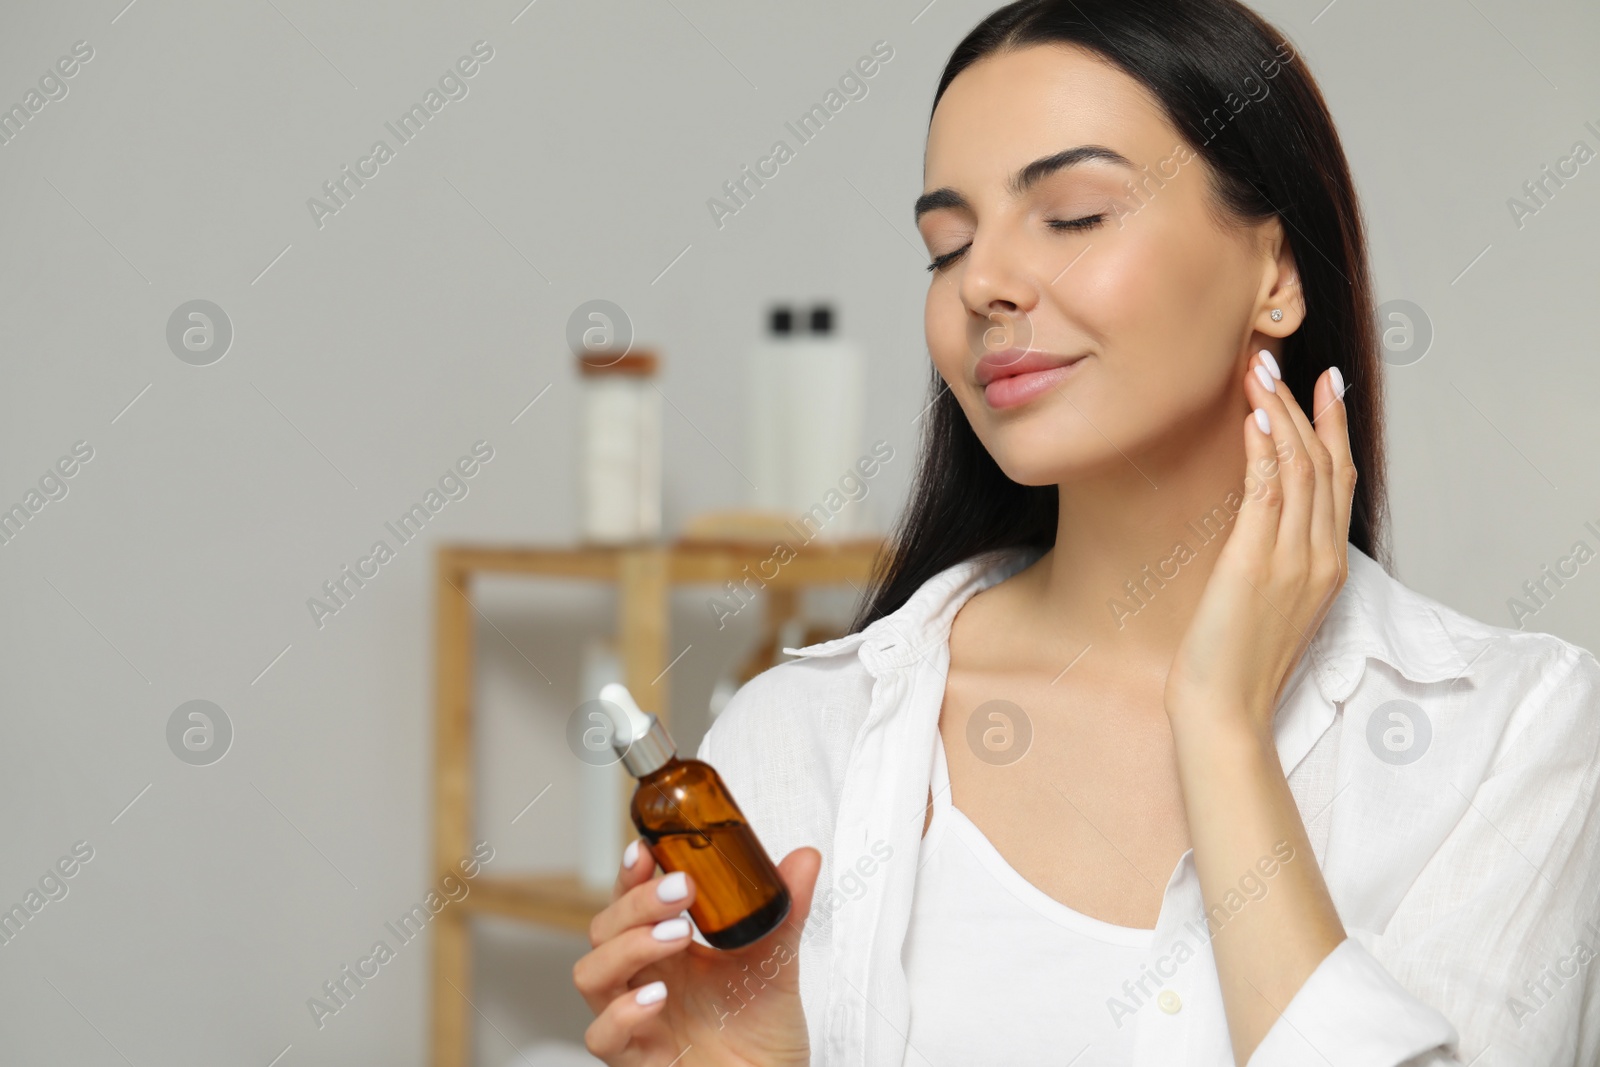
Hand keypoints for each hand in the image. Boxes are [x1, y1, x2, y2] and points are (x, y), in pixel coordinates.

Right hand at [574, 838, 821, 1066]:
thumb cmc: (763, 1030)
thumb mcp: (777, 960)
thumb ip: (785, 909)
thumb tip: (806, 858)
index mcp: (668, 950)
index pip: (631, 901)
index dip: (631, 874)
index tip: (648, 849)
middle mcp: (644, 979)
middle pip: (605, 929)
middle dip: (637, 902)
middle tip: (682, 890)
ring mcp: (636, 1020)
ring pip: (592, 974)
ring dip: (628, 947)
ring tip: (677, 936)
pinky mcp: (638, 1061)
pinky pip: (602, 1036)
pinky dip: (622, 1012)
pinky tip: (656, 996)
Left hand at [1164, 350, 1356, 735]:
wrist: (1224, 709)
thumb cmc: (1233, 662)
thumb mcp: (1266, 601)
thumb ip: (1273, 557)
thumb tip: (1255, 519)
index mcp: (1328, 566)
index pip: (1340, 479)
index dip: (1334, 426)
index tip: (1325, 384)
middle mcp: (1320, 556)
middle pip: (1326, 462)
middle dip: (1305, 405)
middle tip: (1277, 360)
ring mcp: (1294, 558)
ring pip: (1300, 467)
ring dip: (1279, 412)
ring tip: (1257, 370)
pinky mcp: (1258, 562)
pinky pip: (1269, 491)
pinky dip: (1265, 448)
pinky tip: (1254, 416)